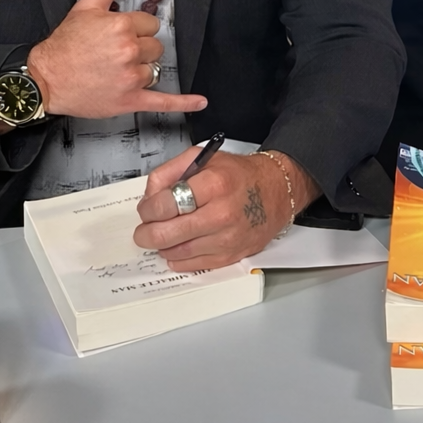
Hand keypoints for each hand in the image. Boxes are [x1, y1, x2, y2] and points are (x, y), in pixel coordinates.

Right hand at [26, 0, 207, 118]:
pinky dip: (183, 103)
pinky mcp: (130, 99)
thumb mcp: (86, 7)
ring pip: (154, 68)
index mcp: (121, 27)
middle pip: (155, 46)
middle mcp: (128, 51)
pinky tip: (199, 102)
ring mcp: (130, 76)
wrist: (45, 80)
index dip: (136, 29)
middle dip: (139, 48)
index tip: (119, 34)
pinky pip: (163, 101)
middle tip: (114, 53)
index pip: (150, 23)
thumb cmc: (64, 47)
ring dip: (141, 69)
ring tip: (116, 70)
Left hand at [133, 148, 320, 270]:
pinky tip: (182, 243)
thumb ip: (170, 171)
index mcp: (215, 184)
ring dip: (163, 244)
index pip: (164, 204)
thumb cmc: (240, 175)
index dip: (148, 208)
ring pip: (174, 252)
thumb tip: (149, 197)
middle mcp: (221, 213)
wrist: (277, 191)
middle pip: (165, 234)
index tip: (148, 208)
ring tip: (168, 232)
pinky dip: (178, 256)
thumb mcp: (204, 158)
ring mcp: (226, 238)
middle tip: (146, 228)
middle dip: (146, 233)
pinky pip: (190, 264)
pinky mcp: (229, 256)